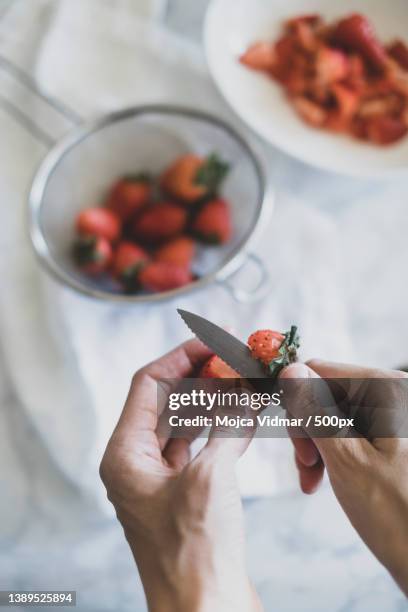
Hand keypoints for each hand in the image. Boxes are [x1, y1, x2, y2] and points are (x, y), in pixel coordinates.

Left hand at [100, 339, 261, 611]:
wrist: (206, 609)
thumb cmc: (195, 552)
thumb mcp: (211, 476)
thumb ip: (227, 425)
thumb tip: (245, 389)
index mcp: (125, 454)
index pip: (149, 384)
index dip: (181, 357)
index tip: (213, 341)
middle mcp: (138, 463)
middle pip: (169, 401)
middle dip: (203, 378)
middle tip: (236, 360)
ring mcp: (162, 479)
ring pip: (188, 424)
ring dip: (217, 402)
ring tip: (246, 382)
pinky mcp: (187, 494)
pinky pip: (204, 448)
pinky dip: (225, 429)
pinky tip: (248, 415)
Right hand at [281, 360, 407, 595]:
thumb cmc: (398, 515)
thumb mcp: (345, 458)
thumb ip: (315, 409)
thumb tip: (290, 370)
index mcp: (388, 390)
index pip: (322, 371)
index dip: (296, 399)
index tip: (290, 436)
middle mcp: (394, 396)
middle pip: (326, 393)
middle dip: (307, 429)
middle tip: (306, 466)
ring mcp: (393, 417)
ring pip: (331, 415)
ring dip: (315, 446)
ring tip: (312, 480)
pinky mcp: (390, 437)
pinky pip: (347, 432)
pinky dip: (330, 453)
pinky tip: (323, 480)